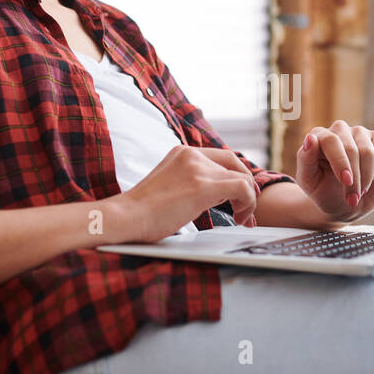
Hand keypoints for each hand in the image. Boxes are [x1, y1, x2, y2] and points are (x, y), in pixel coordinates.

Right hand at [114, 145, 259, 242]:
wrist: (125, 217)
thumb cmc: (143, 212)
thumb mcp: (170, 186)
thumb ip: (190, 182)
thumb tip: (216, 195)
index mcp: (182, 152)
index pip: (223, 158)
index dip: (237, 176)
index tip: (239, 198)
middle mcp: (192, 155)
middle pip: (235, 167)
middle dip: (246, 190)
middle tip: (245, 213)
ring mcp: (197, 169)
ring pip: (242, 179)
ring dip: (248, 201)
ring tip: (241, 220)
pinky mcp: (202, 187)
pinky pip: (242, 189)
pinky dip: (248, 203)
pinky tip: (240, 218)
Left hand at [295, 121, 373, 223]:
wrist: (343, 204)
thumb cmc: (322, 191)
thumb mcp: (308, 180)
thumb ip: (305, 159)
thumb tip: (311, 138)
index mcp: (318, 136)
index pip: (330, 140)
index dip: (340, 161)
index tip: (346, 181)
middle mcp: (338, 130)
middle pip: (351, 148)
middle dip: (354, 178)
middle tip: (351, 199)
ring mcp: (359, 133)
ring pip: (368, 152)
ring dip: (365, 178)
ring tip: (358, 192)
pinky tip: (371, 179)